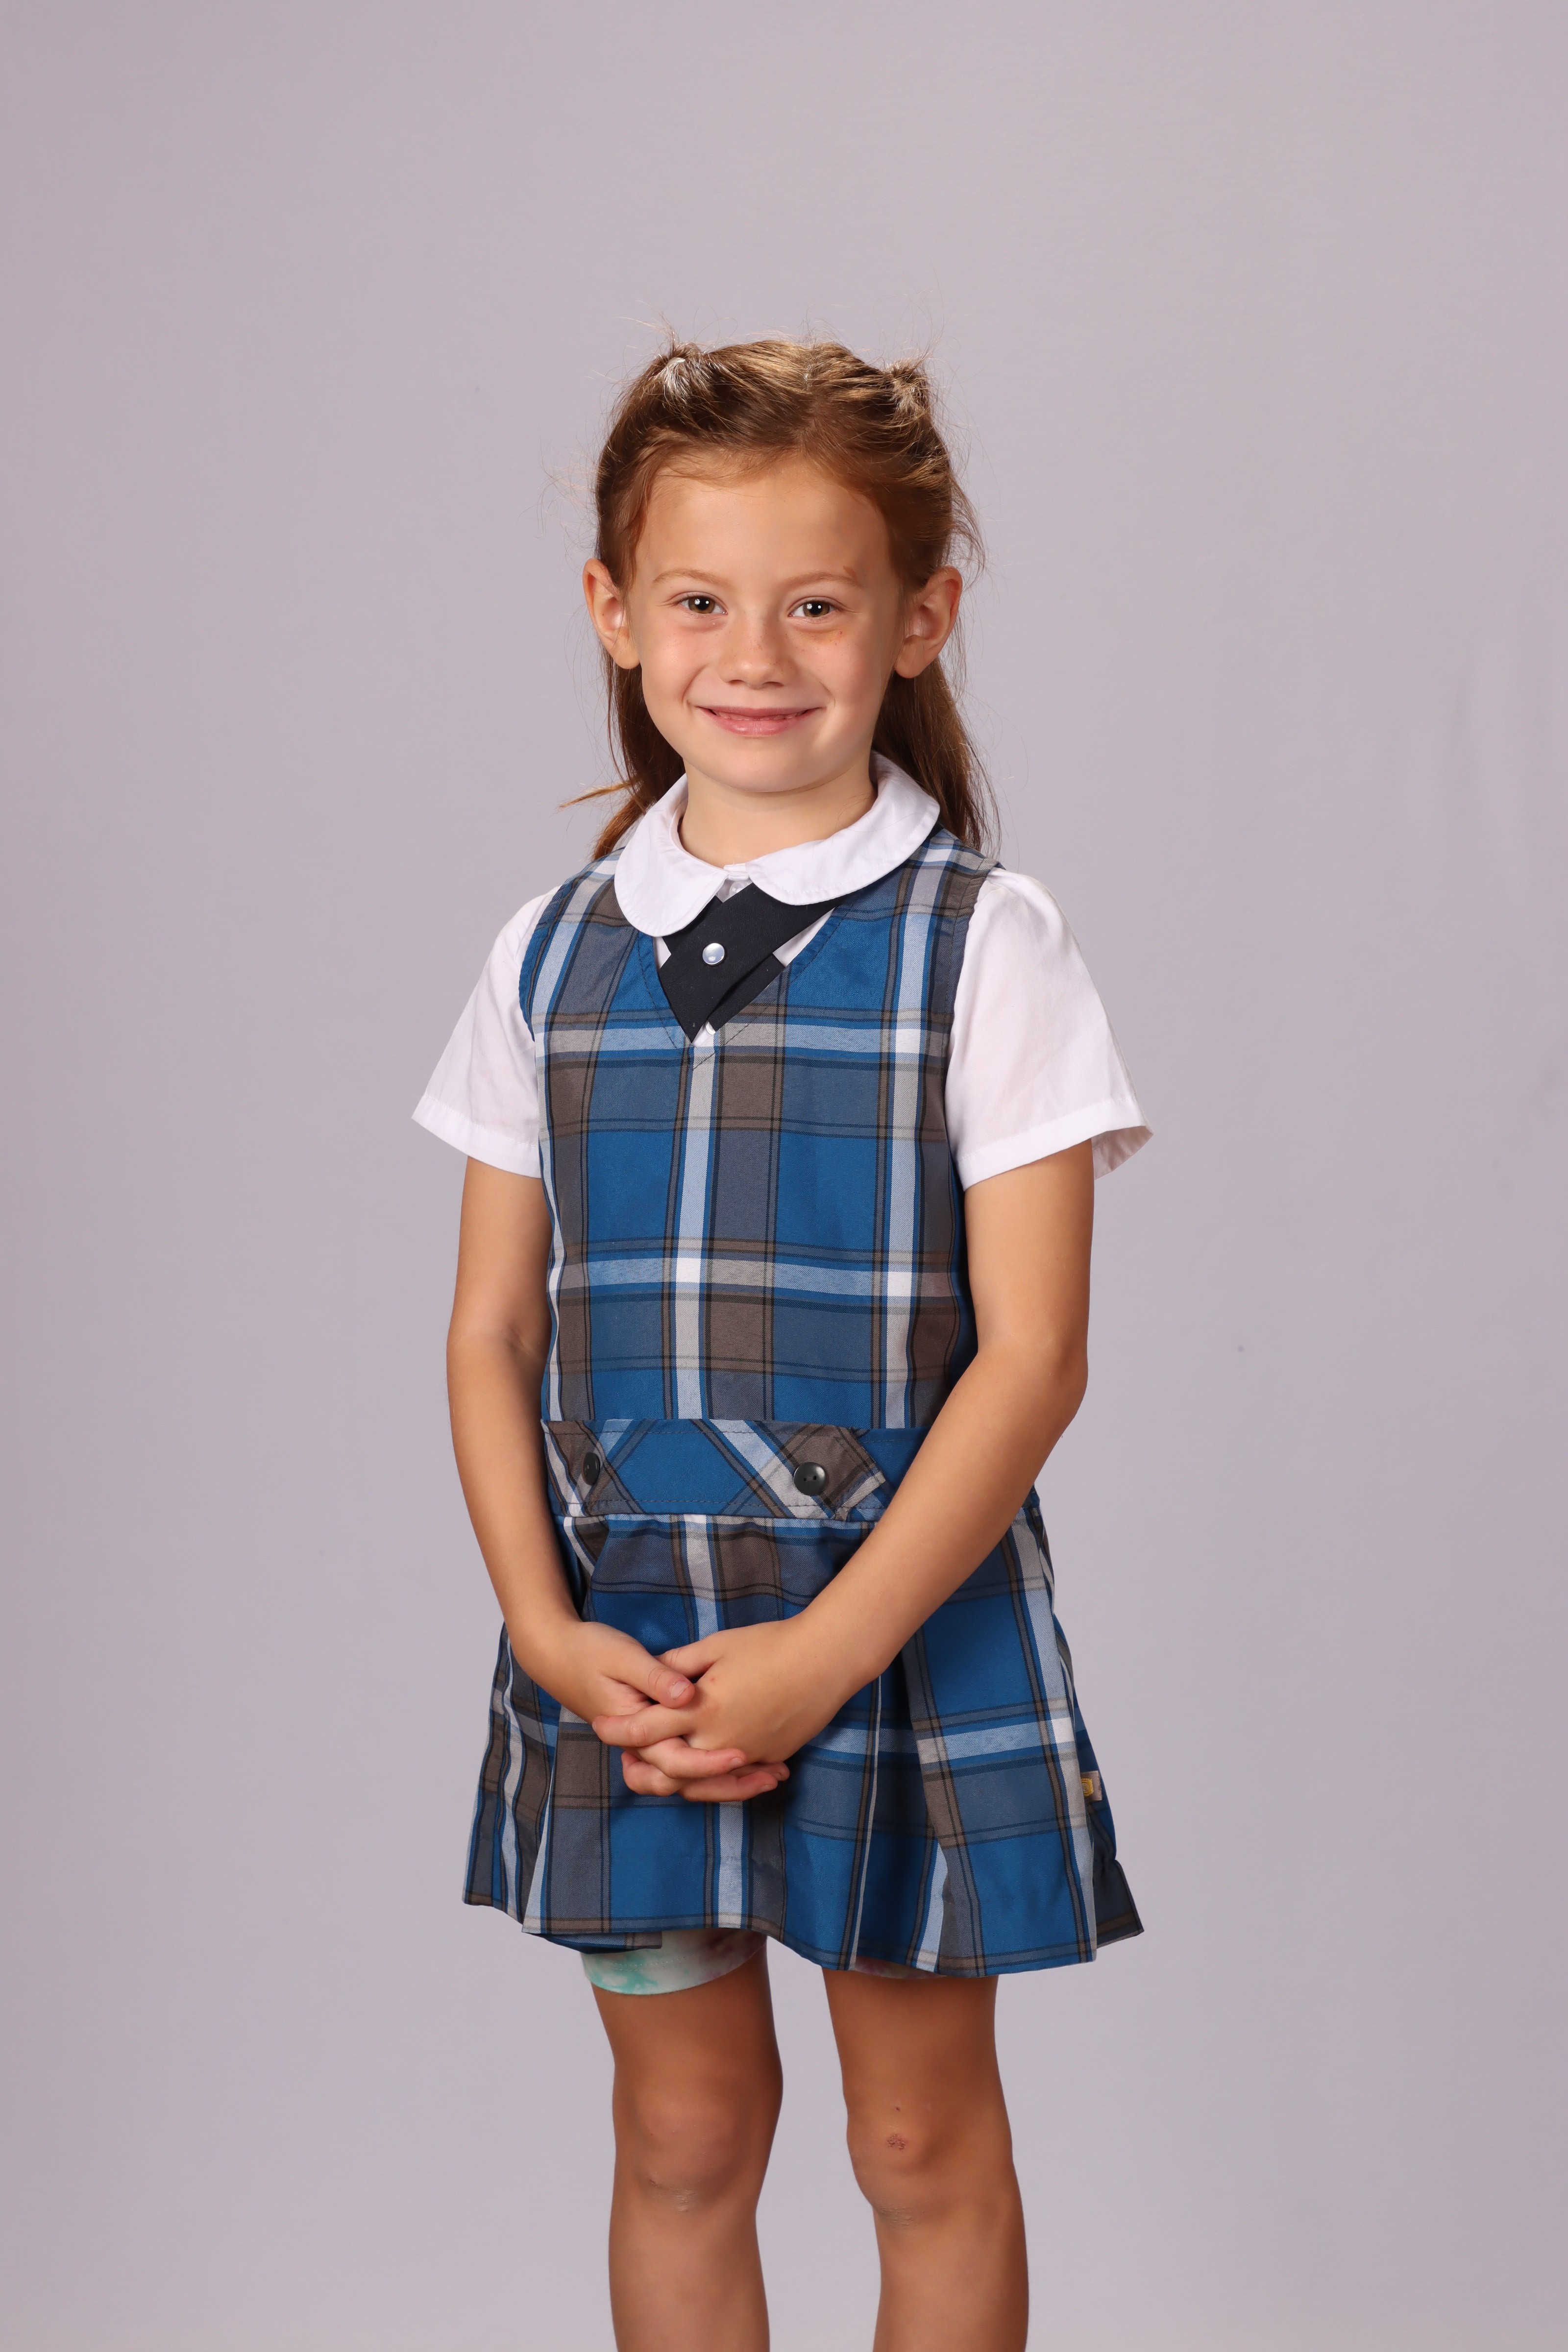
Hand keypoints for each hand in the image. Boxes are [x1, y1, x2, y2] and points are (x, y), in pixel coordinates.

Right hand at [526, 1618, 776, 1798]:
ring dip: (733, 1781)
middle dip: (732, 1784)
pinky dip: (721, 1767)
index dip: (711, 1764)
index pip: (675, 1763)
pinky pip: (691, 1763)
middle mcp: (642, 1747)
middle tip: (775, 1774)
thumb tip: (687, 1693)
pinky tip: (756, 1760)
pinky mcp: (658, 1736)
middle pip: (690, 1783)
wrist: (558, 1654)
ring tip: (775, 1774)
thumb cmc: (592, 1651)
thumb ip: (657, 1677)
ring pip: (693, 1780)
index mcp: (634, 1731)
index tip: (745, 1754)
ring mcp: (650, 1744)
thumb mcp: (624, 1657)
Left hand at [595, 1619, 849, 1802]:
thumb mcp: (718, 1646)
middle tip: (625, 1759)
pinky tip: (703, 1771)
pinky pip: (731, 1780)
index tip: (599, 1725)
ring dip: (675, 1780)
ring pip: (699, 1783)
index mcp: (702, 1710)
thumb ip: (680, 1665)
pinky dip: (713, 1780)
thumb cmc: (770, 1644)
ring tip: (657, 1769)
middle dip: (641, 1766)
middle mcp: (719, 1741)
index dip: (618, 1729)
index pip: (646, 1728)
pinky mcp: (767, 1758)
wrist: (825, 1660)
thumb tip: (654, 1675)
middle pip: (667, 1768)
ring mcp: (745, 1755)